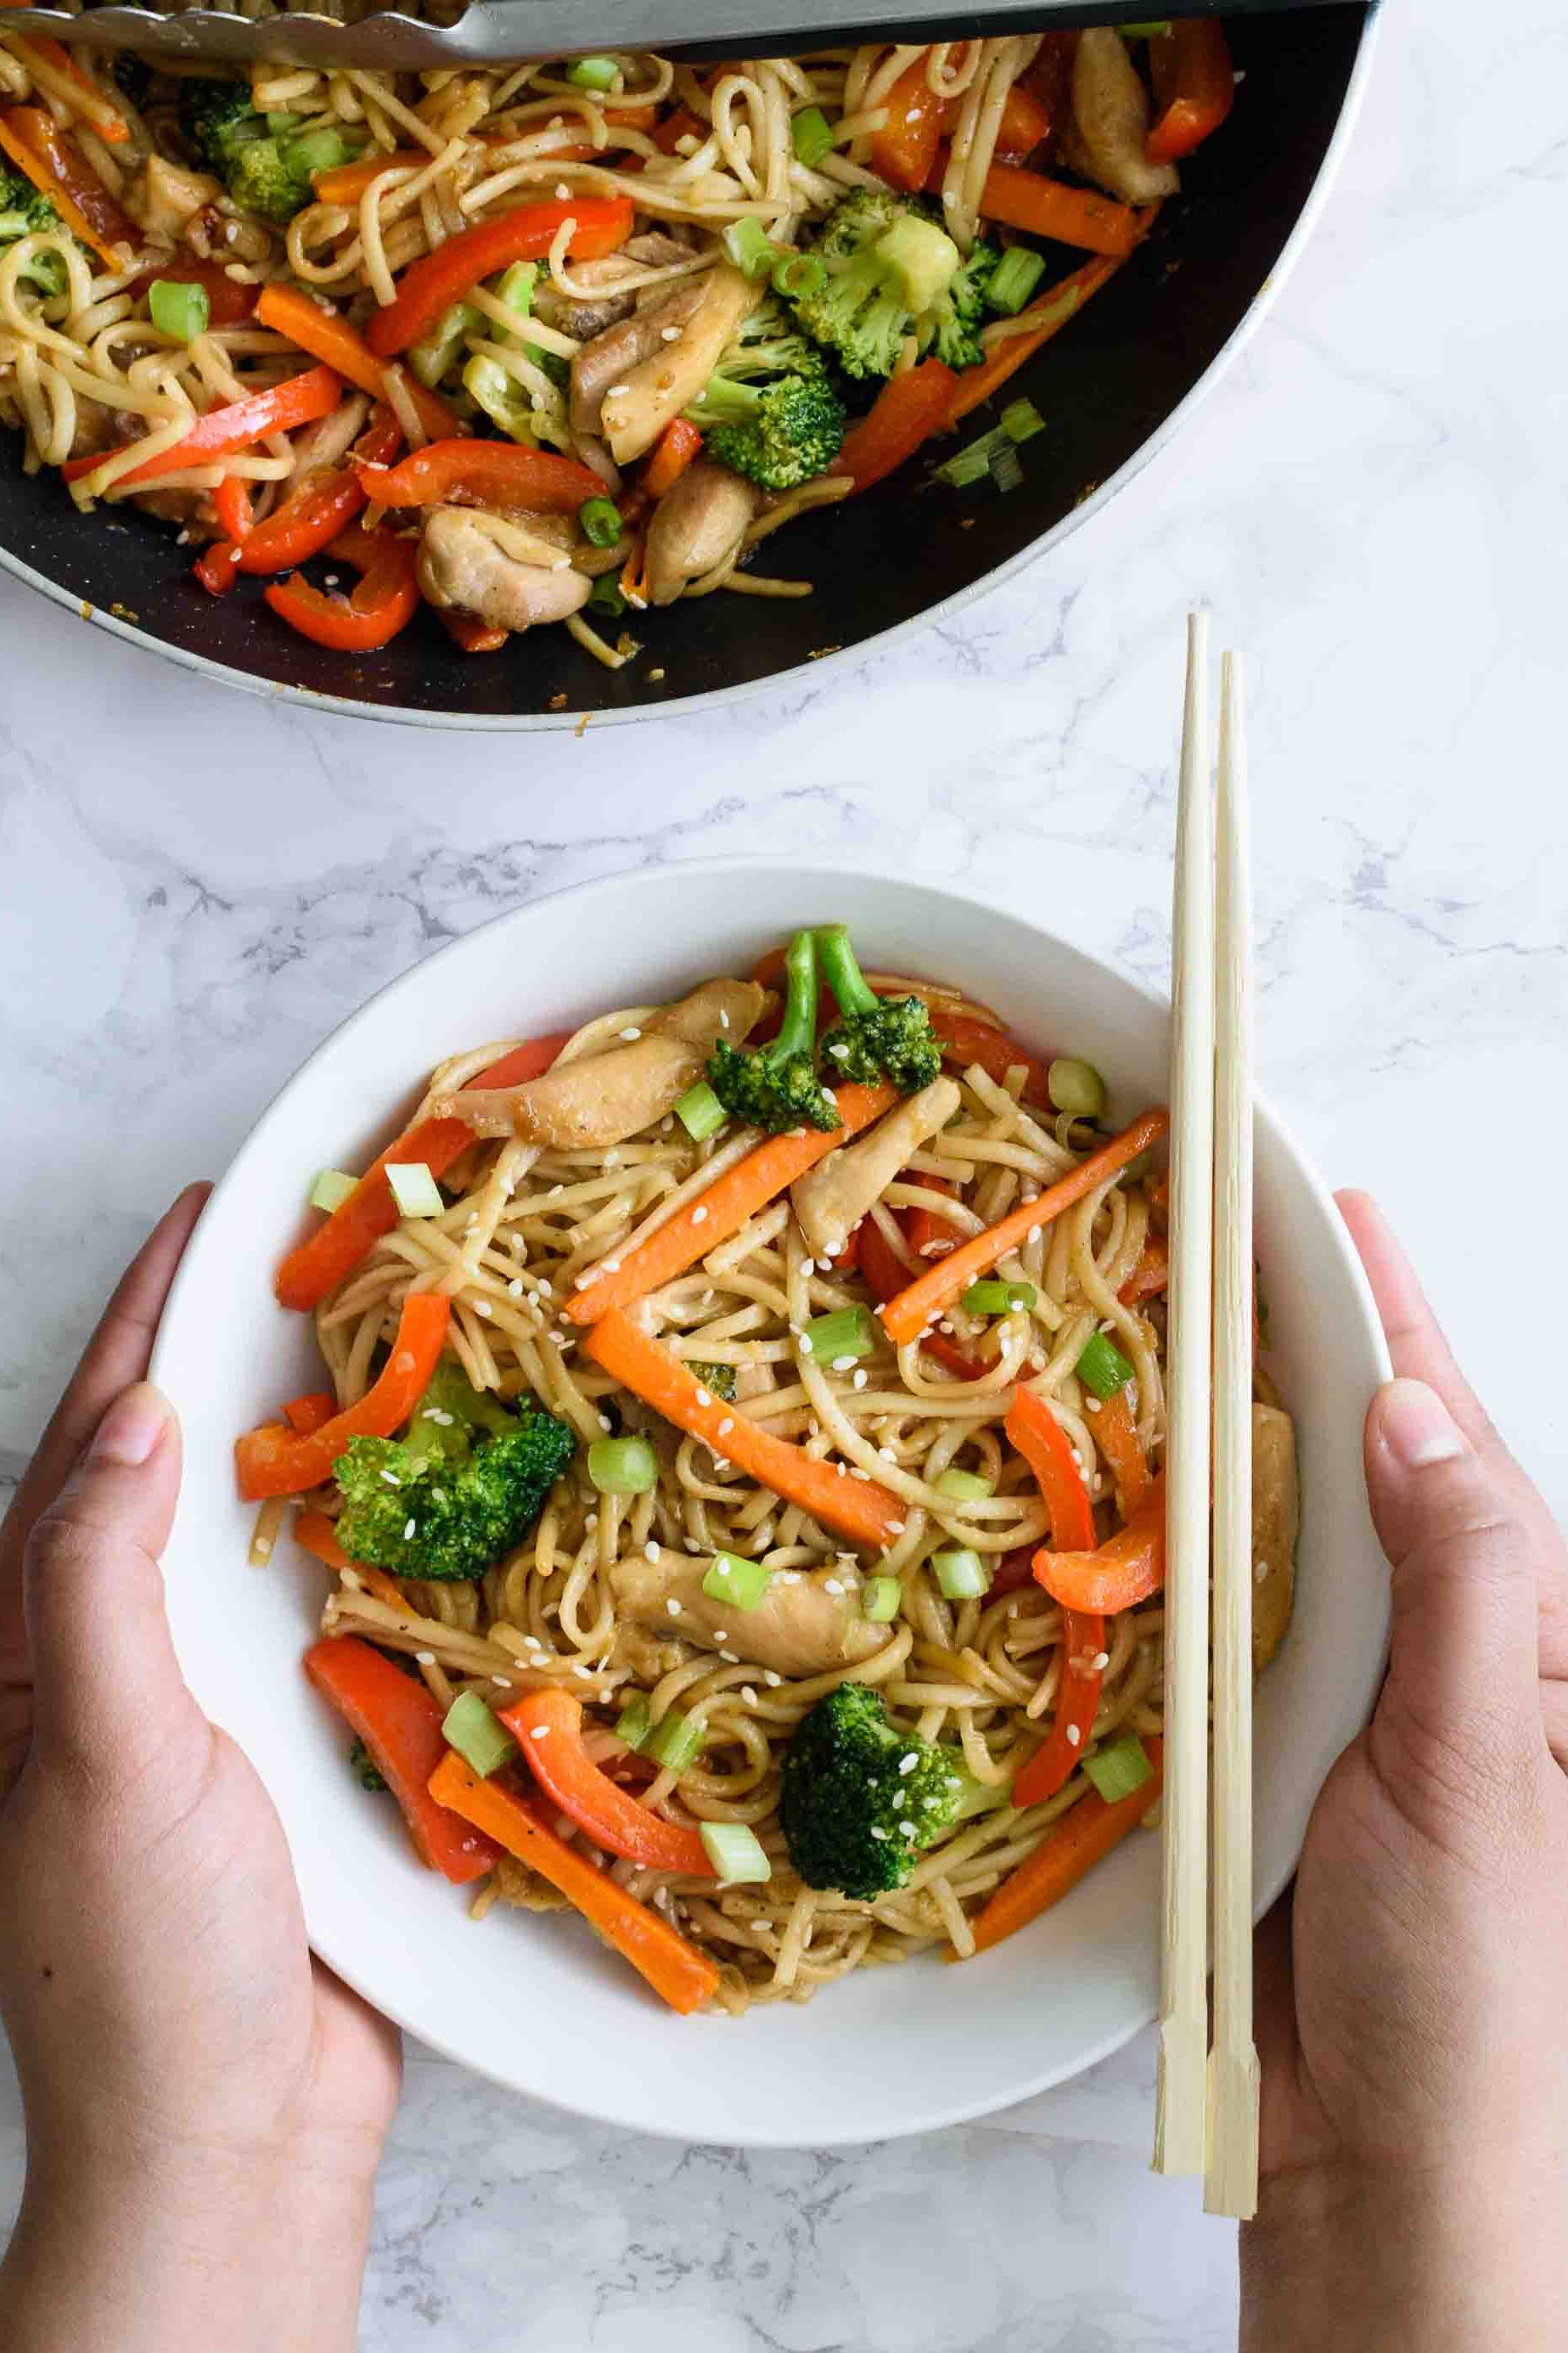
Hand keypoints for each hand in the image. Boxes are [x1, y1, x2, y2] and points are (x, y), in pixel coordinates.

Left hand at [0, 1189, 400, 2352]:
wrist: (231, 2136)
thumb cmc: (137, 1962)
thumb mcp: (94, 1752)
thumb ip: (98, 1580)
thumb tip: (137, 1411)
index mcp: (41, 1641)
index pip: (96, 1435)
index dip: (145, 1315)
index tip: (215, 1209)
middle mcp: (126, 1654)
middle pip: (182, 1463)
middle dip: (234, 1348)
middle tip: (321, 1247)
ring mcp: (217, 1704)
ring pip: (272, 1531)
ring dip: (323, 1437)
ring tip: (394, 1339)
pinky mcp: (303, 1754)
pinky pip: (345, 1615)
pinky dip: (389, 1542)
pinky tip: (446, 1501)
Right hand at [1243, 1194, 1567, 2351]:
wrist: (1395, 2167)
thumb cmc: (1481, 1987)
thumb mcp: (1489, 1763)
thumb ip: (1465, 1579)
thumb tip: (1405, 1404)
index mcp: (1518, 1618)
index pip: (1441, 1419)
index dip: (1381, 1298)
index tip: (1312, 1189)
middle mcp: (1433, 1637)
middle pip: (1349, 1451)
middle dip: (1282, 1337)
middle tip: (1197, 1228)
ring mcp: (1342, 1694)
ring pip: (1265, 1528)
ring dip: (1208, 1435)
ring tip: (1143, 1327)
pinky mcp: (1261, 1755)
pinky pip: (1203, 1626)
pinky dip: (1158, 1556)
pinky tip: (1112, 1503)